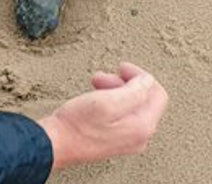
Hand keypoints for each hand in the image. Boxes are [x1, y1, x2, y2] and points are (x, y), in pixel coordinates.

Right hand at [36, 62, 168, 169]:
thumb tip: (147, 81)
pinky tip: (95, 99)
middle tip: (103, 76)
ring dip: (116, 90)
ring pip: (132, 107)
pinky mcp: (113, 141)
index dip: (140, 75)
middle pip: (145, 100)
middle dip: (125, 82)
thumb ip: (134, 90)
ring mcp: (127, 140)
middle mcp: (139, 136)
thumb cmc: (76, 124)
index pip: (157, 93)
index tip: (121, 67)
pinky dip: (111, 102)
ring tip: (95, 84)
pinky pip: (122, 116)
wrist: (55, 143)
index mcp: (142, 126)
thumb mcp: (107, 101)